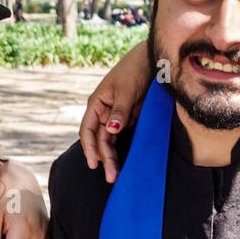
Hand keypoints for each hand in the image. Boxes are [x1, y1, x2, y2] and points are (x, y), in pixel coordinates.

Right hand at [80, 40, 151, 181]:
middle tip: (111, 177)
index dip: (89, 148)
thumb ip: (119, 111)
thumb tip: (111, 130)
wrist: (152, 61)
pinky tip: (124, 163)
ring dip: (112, 158)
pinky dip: (121, 150)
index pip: (87, 130)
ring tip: (117, 176)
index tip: (94, 164)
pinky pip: (122, 138)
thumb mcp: (126, 90)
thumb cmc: (134, 71)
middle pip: (99, 140)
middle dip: (104, 159)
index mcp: (97, 104)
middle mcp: (103, 112)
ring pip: (109, 142)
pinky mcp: (129, 119)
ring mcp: (116, 116)